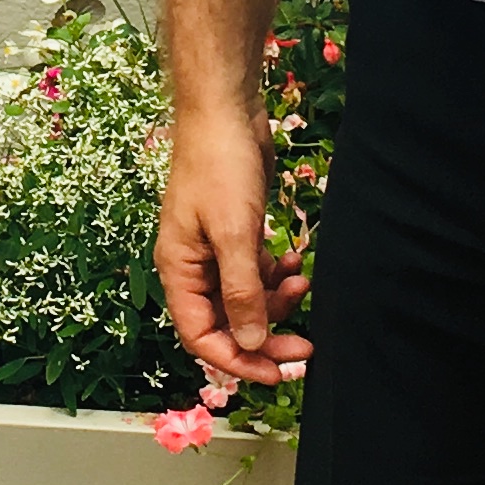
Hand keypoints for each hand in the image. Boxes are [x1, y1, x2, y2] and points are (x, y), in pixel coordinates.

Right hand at [157, 107, 312, 387]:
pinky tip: (297, 258)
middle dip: (266, 336)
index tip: (277, 374)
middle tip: (306, 347)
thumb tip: (251, 343)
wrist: (227, 111)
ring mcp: (214, 250)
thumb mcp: (234, 234)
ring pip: (246, 299)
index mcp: (178, 271)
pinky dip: (278, 272)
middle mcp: (192, 267)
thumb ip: (242, 292)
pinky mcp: (236, 234)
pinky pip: (257, 272)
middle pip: (226, 323)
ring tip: (303, 279)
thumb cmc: (220, 167)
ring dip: (277, 299)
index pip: (201, 336)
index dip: (236, 361)